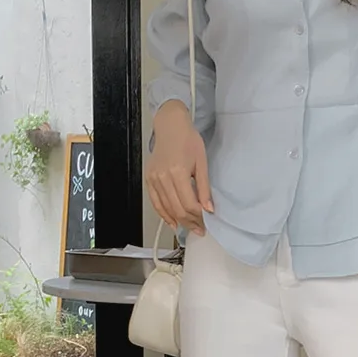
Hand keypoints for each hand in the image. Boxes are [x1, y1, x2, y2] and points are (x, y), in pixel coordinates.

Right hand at [145, 101, 212, 236]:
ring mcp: (154, 179)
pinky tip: (173, 223)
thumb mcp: (202, 162)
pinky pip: (156, 202)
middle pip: (177, 209)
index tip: (206, 223)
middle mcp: (163, 177)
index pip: (188, 204)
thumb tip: (208, 209)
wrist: (171, 127)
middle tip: (199, 229)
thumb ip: (204, 188)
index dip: (198, 217)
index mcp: (177, 172)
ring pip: (166, 208)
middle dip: (190, 222)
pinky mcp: (149, 179)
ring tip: (190, 228)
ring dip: (179, 221)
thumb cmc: (188, 140)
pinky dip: (164, 215)